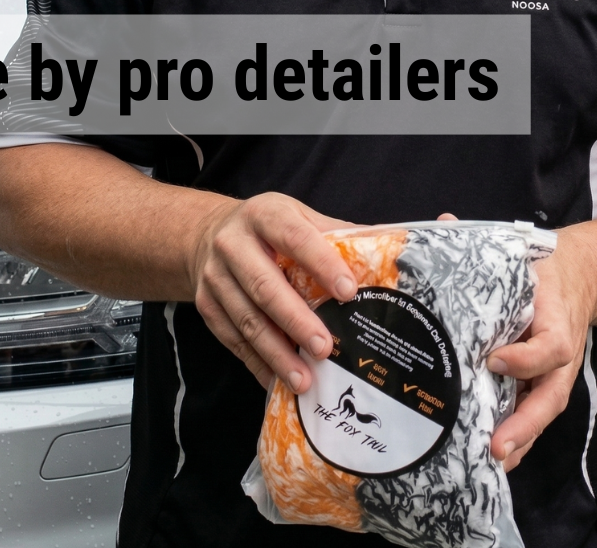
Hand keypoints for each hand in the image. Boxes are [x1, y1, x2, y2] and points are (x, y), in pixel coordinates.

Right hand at [188, 192, 357, 393]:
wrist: (206, 233)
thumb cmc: (267, 229)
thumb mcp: (296, 216)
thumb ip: (334, 234)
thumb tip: (390, 250)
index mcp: (265, 215)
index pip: (295, 238)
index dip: (322, 264)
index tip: (348, 291)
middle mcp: (233, 244)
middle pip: (265, 286)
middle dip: (296, 320)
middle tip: (325, 348)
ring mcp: (215, 277)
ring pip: (247, 320)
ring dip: (276, 353)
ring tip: (304, 379)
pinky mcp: (206, 305)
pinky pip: (233, 340)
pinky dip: (257, 363)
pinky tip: (278, 381)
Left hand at [487, 234, 596, 470]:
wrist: (576, 277)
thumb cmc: (540, 272)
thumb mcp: (520, 254)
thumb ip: (477, 243)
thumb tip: (443, 222)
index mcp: (555, 322)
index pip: (547, 348)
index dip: (522, 358)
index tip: (494, 361)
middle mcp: (557, 355)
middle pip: (548, 398)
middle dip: (523, 425)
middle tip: (496, 447)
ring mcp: (551, 373)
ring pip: (540, 414)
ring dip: (517, 440)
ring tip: (489, 463)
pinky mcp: (541, 383)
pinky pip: (531, 415)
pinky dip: (515, 437)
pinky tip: (487, 455)